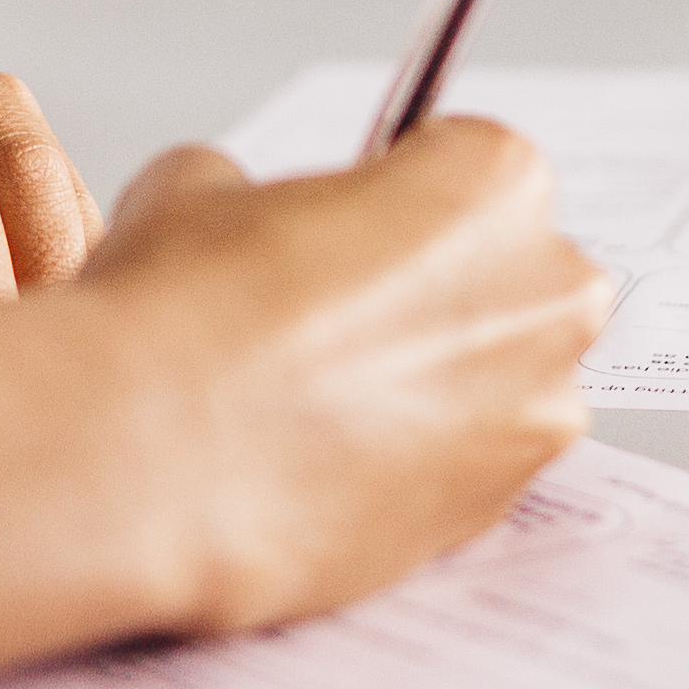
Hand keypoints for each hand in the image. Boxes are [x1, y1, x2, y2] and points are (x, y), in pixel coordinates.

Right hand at [77, 123, 613, 637]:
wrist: (142, 461)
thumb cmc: (180, 314)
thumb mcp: (197, 184)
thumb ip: (259, 192)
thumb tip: (244, 218)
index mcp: (497, 183)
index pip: (471, 171)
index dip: (399, 200)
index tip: (355, 228)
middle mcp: (546, 297)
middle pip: (508, 281)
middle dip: (435, 296)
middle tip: (333, 319)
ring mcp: (530, 418)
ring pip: (493, 387)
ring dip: (427, 390)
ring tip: (315, 404)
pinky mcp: (492, 517)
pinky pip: (463, 472)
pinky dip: (410, 468)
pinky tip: (320, 464)